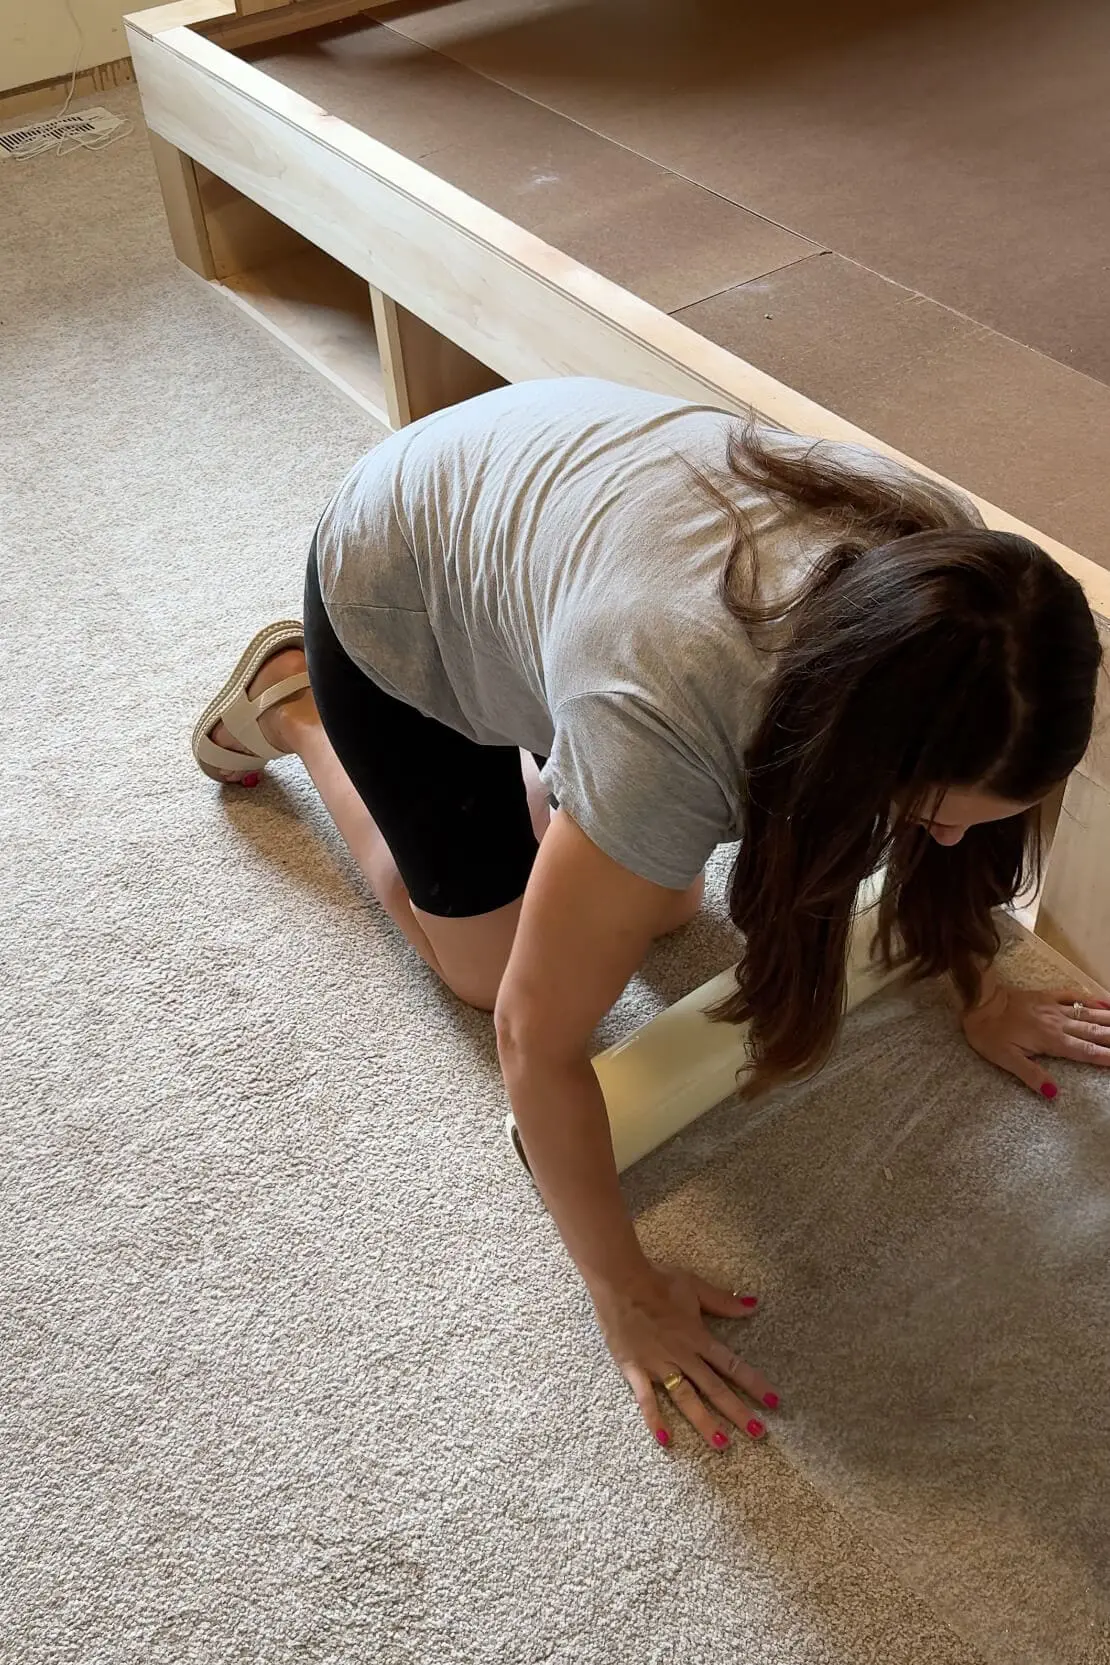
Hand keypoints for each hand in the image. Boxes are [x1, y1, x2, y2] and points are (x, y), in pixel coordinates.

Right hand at [587, 1260, 778, 1450]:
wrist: (620, 1280)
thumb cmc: (657, 1281)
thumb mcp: (694, 1287)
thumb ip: (723, 1301)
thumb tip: (754, 1304)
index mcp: (698, 1337)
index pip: (732, 1365)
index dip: (755, 1383)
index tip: (774, 1402)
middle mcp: (682, 1355)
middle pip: (714, 1388)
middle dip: (737, 1411)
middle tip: (758, 1434)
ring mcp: (659, 1365)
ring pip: (686, 1398)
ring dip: (704, 1422)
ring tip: (721, 1445)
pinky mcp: (635, 1369)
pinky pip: (646, 1399)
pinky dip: (655, 1420)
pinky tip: (665, 1441)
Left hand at [962, 982, 1109, 1094]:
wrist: (976, 1001)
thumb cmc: (988, 1033)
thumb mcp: (1005, 1059)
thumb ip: (1031, 1075)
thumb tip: (1054, 1093)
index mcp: (1050, 1041)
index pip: (1085, 1052)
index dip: (1106, 1057)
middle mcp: (1057, 1023)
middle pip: (1093, 1032)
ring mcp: (1053, 1007)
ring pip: (1088, 1014)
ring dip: (1108, 1019)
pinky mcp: (1046, 996)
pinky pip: (1073, 995)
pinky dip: (1091, 998)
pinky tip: (1105, 1002)